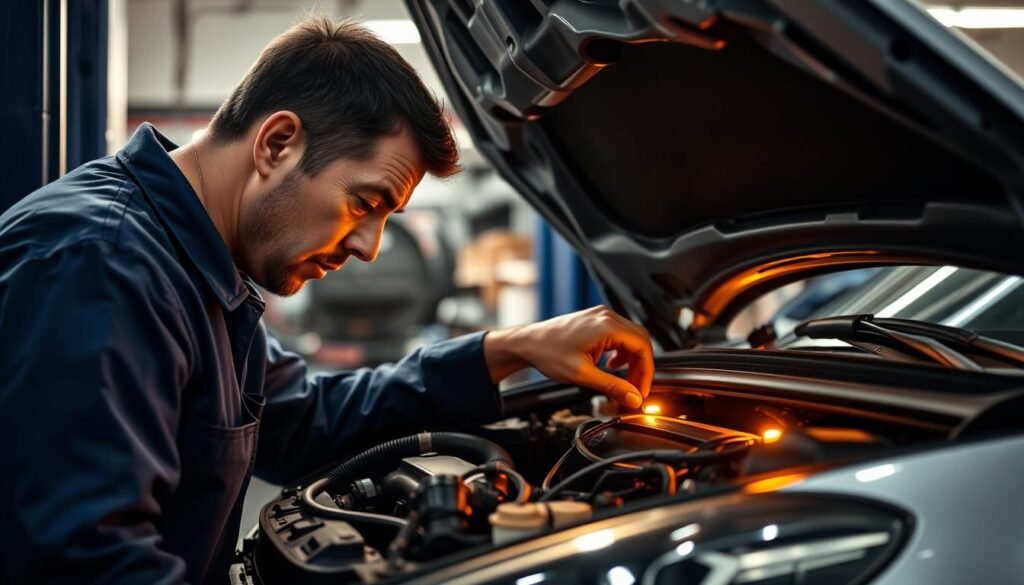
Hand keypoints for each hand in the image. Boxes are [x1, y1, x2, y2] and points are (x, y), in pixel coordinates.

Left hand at [484, 305, 653, 407]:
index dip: (647, 371)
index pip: (643, 346)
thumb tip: (633, 397)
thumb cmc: (548, 353)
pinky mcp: (595, 321)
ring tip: (623, 379)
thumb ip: (612, 386)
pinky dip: (620, 352)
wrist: (528, 343)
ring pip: (630, 338)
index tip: (642, 390)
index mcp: (607, 326)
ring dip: (631, 360)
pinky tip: (611, 366)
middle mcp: (606, 316)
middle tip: (635, 388)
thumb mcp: (582, 375)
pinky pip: (618, 336)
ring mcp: (600, 317)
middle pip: (640, 341)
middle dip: (641, 366)